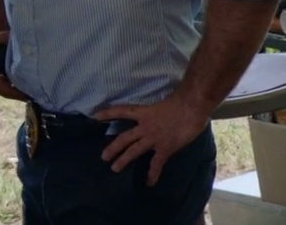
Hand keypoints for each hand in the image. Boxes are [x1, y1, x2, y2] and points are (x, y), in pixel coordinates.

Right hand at [0, 26, 26, 100]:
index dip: (16, 94)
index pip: (2, 89)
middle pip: (4, 91)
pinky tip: (23, 80)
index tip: (30, 96)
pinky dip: (10, 82)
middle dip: (19, 93)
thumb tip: (13, 36)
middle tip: (37, 94)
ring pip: (2, 88)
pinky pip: (0, 83)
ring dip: (15, 88)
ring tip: (33, 88)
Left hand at [95, 94, 209, 185]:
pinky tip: (149, 183)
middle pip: (124, 138)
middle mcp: (144, 126)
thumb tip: (158, 115)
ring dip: (123, 160)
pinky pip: (156, 163)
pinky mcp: (165, 148)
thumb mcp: (162, 103)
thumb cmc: (180, 102)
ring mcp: (153, 138)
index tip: (94, 117)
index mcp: (143, 113)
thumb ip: (156, 112)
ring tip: (114, 169)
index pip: (120, 111)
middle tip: (103, 157)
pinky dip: (152, 174)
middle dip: (113, 148)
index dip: (107, 113)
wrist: (191, 107)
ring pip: (134, 151)